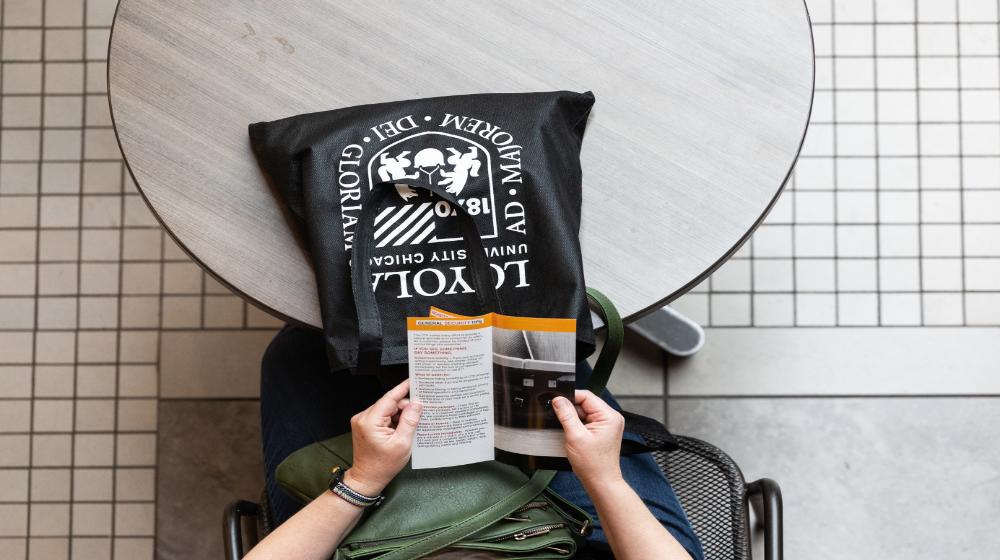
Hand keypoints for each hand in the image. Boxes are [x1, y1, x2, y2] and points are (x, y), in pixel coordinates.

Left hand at [347, 380, 421, 495]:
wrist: (367, 479)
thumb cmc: (382, 466)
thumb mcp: (402, 443)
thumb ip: (410, 420)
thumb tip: (417, 403)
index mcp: (370, 421)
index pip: (390, 398)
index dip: (404, 388)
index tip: (414, 380)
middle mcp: (363, 418)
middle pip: (389, 403)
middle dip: (405, 408)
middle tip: (420, 415)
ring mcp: (362, 421)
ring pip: (387, 409)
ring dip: (399, 416)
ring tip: (409, 428)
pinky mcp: (365, 425)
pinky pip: (382, 416)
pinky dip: (393, 420)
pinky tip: (401, 429)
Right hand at [552, 390, 624, 488]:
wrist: (601, 482)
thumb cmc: (593, 464)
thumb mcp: (575, 436)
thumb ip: (566, 415)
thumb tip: (559, 400)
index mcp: (609, 416)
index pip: (586, 396)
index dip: (570, 397)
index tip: (557, 402)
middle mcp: (610, 418)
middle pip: (584, 403)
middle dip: (571, 411)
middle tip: (562, 422)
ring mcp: (606, 425)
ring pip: (583, 413)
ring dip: (573, 420)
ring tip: (570, 433)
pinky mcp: (601, 431)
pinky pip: (586, 421)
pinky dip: (577, 426)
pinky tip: (573, 436)